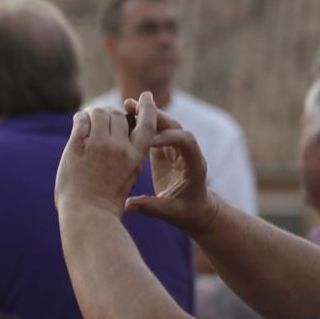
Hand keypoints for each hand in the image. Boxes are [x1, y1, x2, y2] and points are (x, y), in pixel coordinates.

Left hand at [55, 93, 155, 215]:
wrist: (87, 214)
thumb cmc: (108, 201)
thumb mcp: (129, 176)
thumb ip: (130, 155)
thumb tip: (123, 134)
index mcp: (136, 156)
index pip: (147, 123)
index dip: (148, 108)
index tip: (146, 97)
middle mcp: (120, 147)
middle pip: (118, 115)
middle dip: (111, 114)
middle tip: (103, 117)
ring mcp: (98, 145)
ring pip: (99, 113)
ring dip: (94, 113)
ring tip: (88, 119)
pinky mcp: (78, 145)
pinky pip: (81, 120)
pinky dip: (80, 117)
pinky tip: (79, 121)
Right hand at [123, 98, 219, 235]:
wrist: (196, 209)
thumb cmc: (187, 212)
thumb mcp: (171, 213)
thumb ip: (151, 207)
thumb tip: (127, 205)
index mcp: (194, 164)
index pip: (186, 141)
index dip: (170, 137)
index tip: (150, 141)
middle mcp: (187, 151)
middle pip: (175, 127)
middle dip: (156, 117)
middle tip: (134, 109)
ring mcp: (176, 148)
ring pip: (163, 125)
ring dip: (147, 115)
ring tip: (126, 105)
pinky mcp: (165, 149)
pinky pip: (154, 132)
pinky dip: (141, 123)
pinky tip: (124, 116)